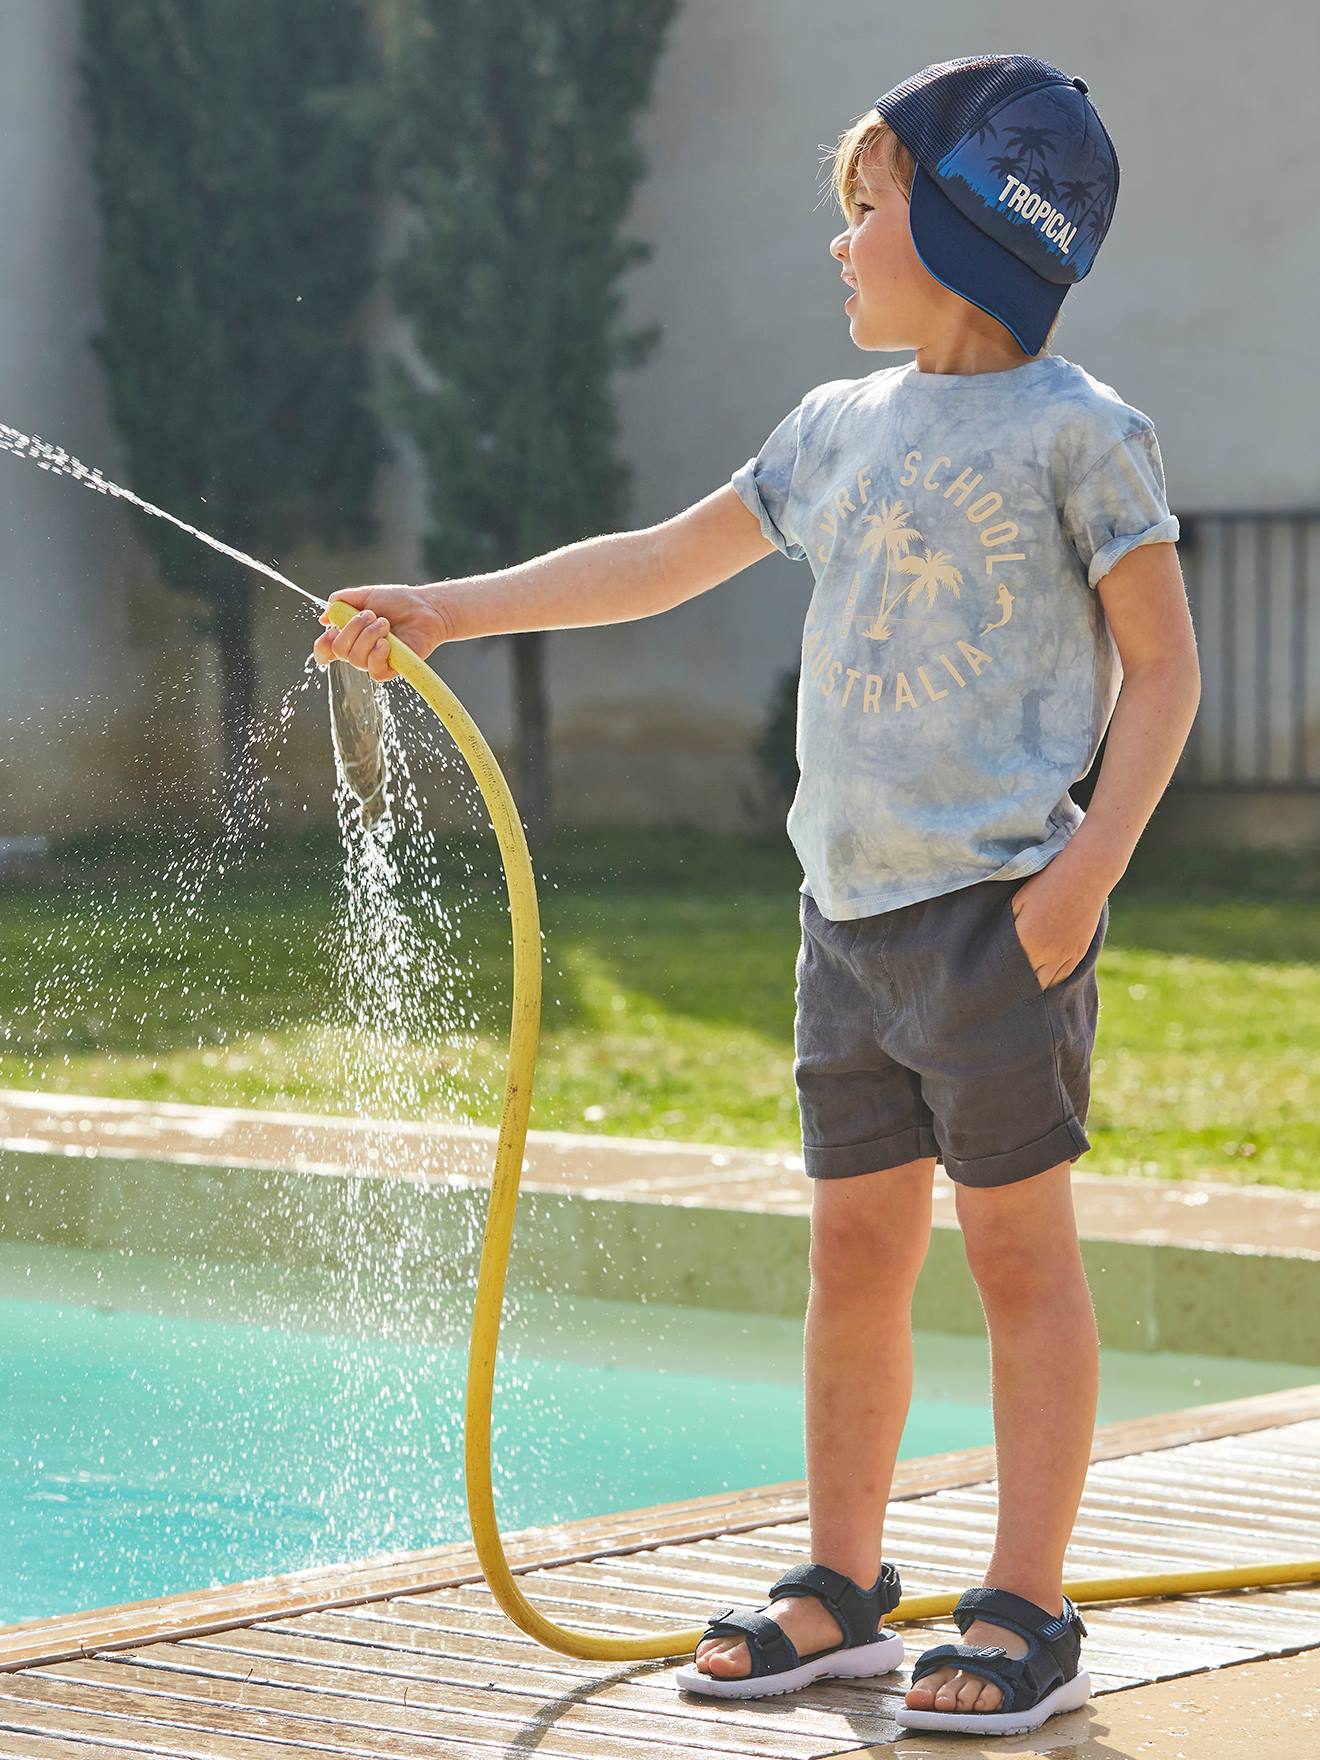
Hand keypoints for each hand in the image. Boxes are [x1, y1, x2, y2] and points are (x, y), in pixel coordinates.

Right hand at [312, 584, 452, 680]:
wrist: (425, 607)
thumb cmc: (398, 601)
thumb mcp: (365, 595)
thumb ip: (341, 602)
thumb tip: (324, 618)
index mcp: (350, 635)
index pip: (326, 651)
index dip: (323, 646)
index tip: (332, 631)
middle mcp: (360, 650)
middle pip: (340, 651)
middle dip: (353, 629)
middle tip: (372, 615)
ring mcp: (375, 661)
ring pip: (356, 659)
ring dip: (369, 636)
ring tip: (385, 623)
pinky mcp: (392, 669)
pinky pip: (375, 672)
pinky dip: (378, 654)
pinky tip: (387, 642)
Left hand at [1009, 867, 1106, 989]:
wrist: (1084, 878)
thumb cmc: (1046, 885)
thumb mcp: (1018, 903)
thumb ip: (1008, 930)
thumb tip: (1000, 948)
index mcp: (1026, 940)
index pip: (1009, 971)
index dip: (1000, 977)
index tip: (991, 979)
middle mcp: (1046, 954)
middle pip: (1026, 983)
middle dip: (1015, 983)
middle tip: (1004, 982)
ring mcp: (1065, 956)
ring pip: (1044, 984)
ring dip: (1033, 983)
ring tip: (1021, 981)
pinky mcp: (1078, 954)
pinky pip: (1062, 978)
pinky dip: (1050, 979)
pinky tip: (1041, 975)